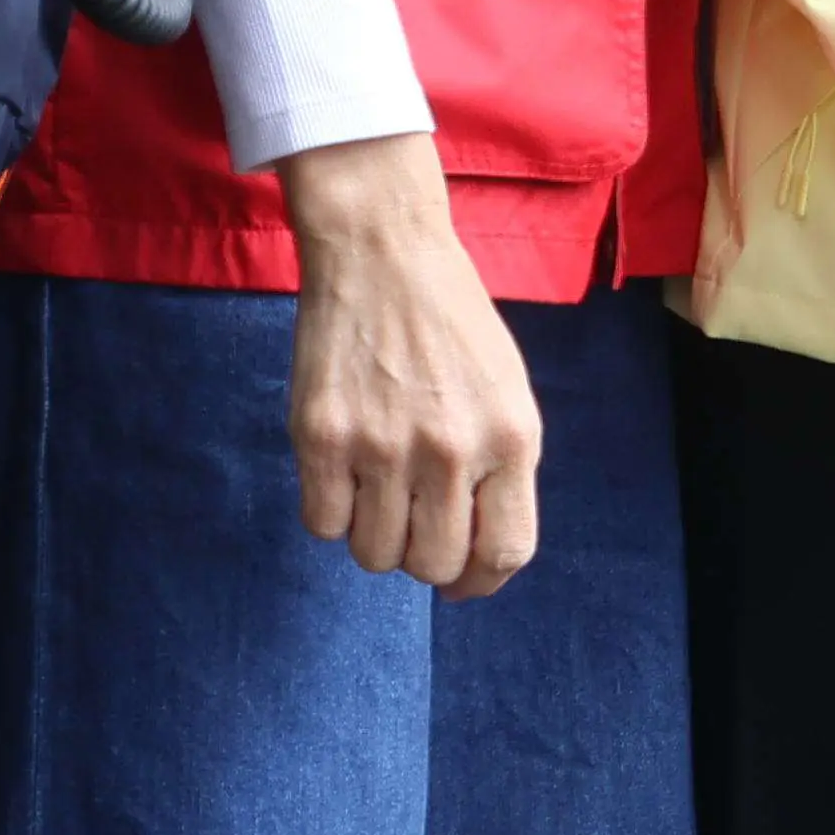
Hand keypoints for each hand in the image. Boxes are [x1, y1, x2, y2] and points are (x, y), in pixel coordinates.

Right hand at [279, 134, 542, 592]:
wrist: (384, 254)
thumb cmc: (451, 323)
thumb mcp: (506, 391)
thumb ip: (499, 466)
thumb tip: (476, 548)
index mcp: (512, 438)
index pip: (505, 551)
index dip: (481, 579)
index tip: (462, 580)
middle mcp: (453, 449)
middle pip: (434, 564)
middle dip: (424, 561)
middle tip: (412, 528)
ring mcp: (383, 444)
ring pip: (374, 554)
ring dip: (374, 538)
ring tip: (377, 494)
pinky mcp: (322, 435)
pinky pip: (322, 523)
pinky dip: (331, 513)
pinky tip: (342, 476)